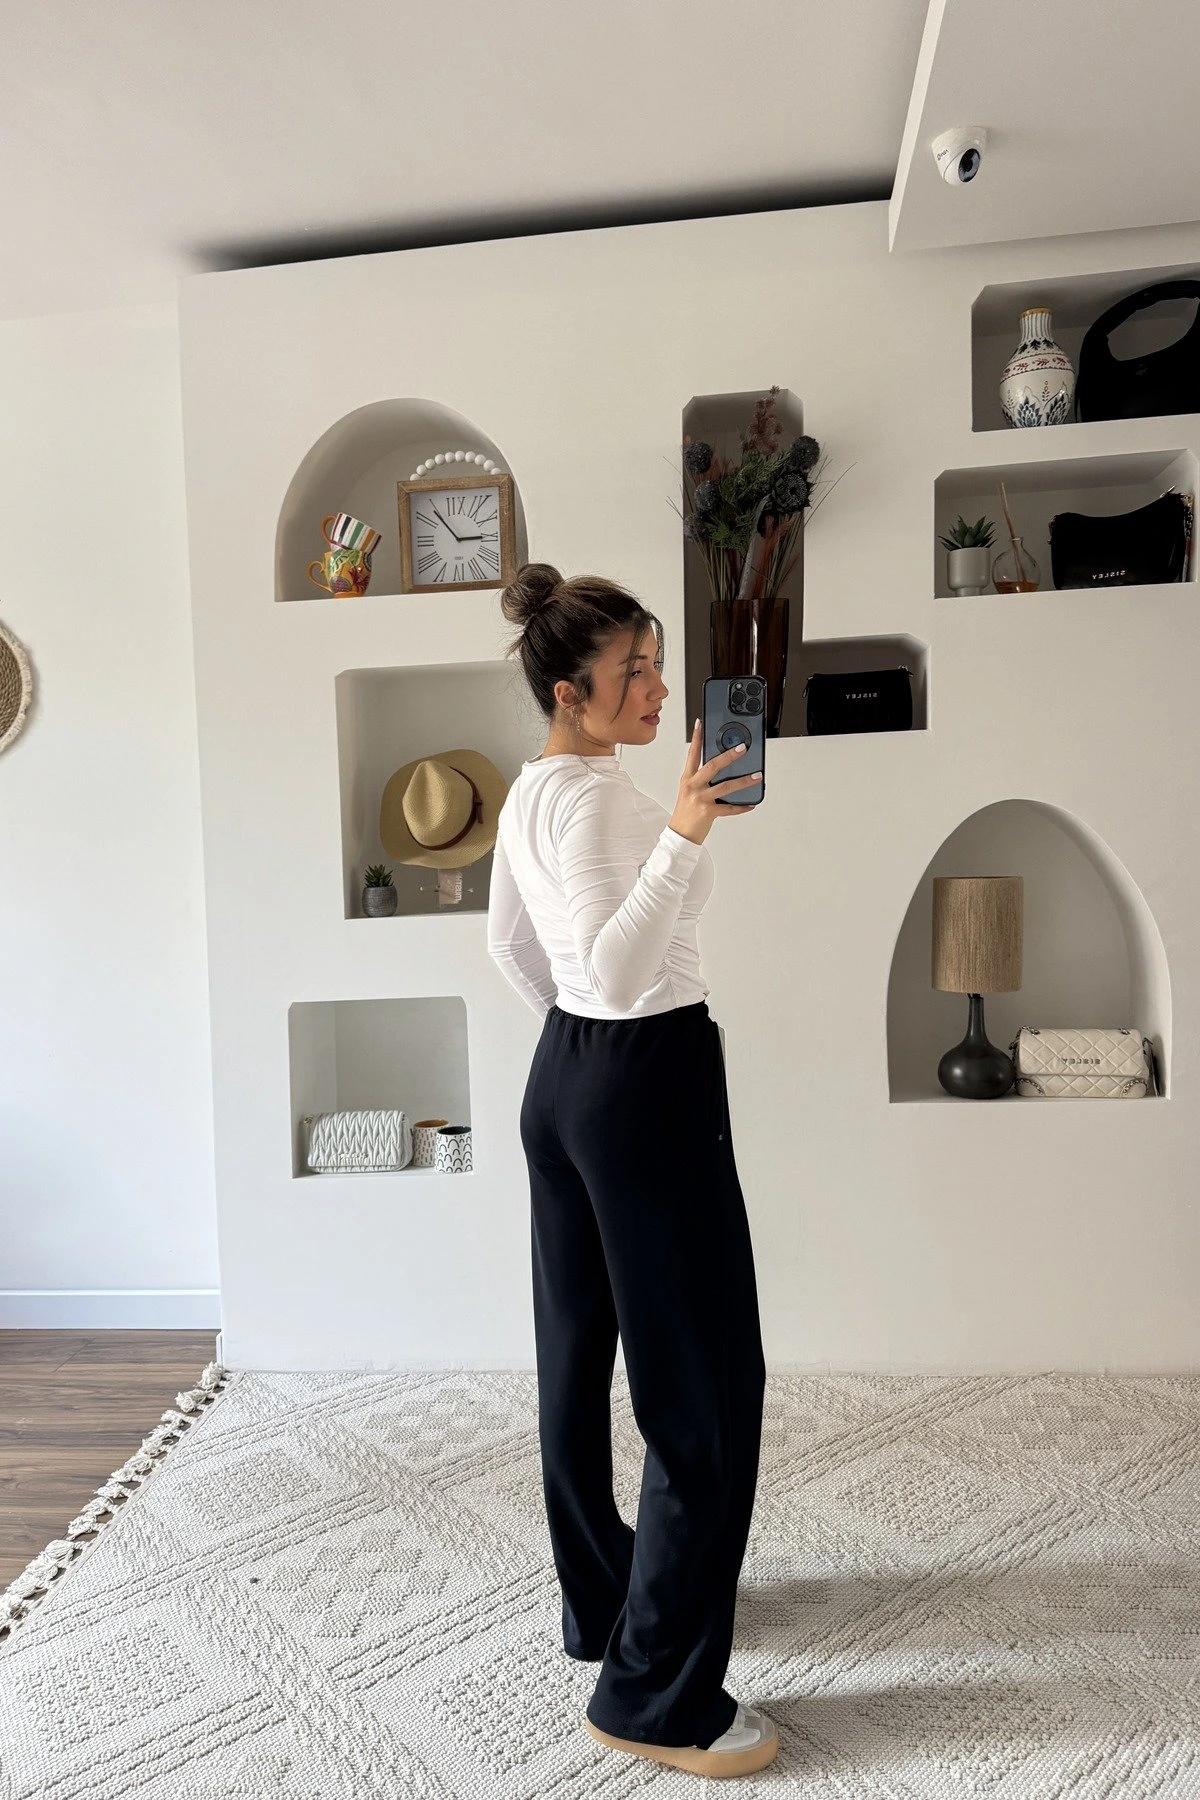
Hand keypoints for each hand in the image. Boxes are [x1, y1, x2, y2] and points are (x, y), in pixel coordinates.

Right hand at [668, 720, 760, 845]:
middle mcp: (693, 786)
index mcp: (688, 778)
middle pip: (712, 766)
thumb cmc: (685, 812)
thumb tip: (722, 768)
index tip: (700, 724)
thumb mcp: (689, 791)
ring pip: (725, 786)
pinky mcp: (708, 812)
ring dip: (744, 781)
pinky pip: (729, 808)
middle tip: (743, 748)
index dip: (696, 738)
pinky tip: (750, 804)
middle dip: (729, 756)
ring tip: (757, 776)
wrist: (679, 834)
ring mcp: (700, 799)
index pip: (692, 754)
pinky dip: (741, 807)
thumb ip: (702, 779)